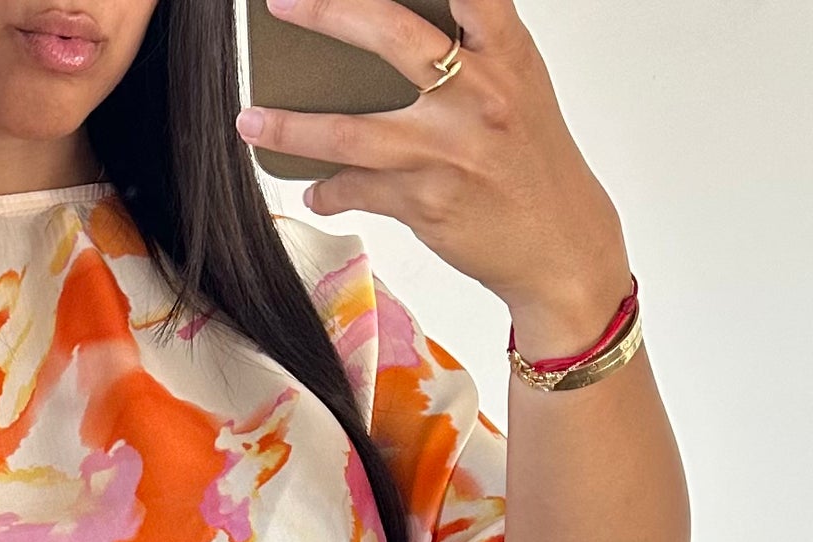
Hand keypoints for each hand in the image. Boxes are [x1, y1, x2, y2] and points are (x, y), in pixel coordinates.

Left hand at [239, 0, 634, 351]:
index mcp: (505, 53)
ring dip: (290, 128)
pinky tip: (317, 190)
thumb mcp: (519, 83)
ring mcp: (448, 150)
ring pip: (351, 131)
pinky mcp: (427, 202)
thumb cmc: (532, 160)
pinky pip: (358, 189)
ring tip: (251, 123)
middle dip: (328, 12)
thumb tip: (386, 30)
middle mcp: (479, 94)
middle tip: (282, 4)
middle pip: (391, 35)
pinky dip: (330, 190)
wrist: (561, 245)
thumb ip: (472, 46)